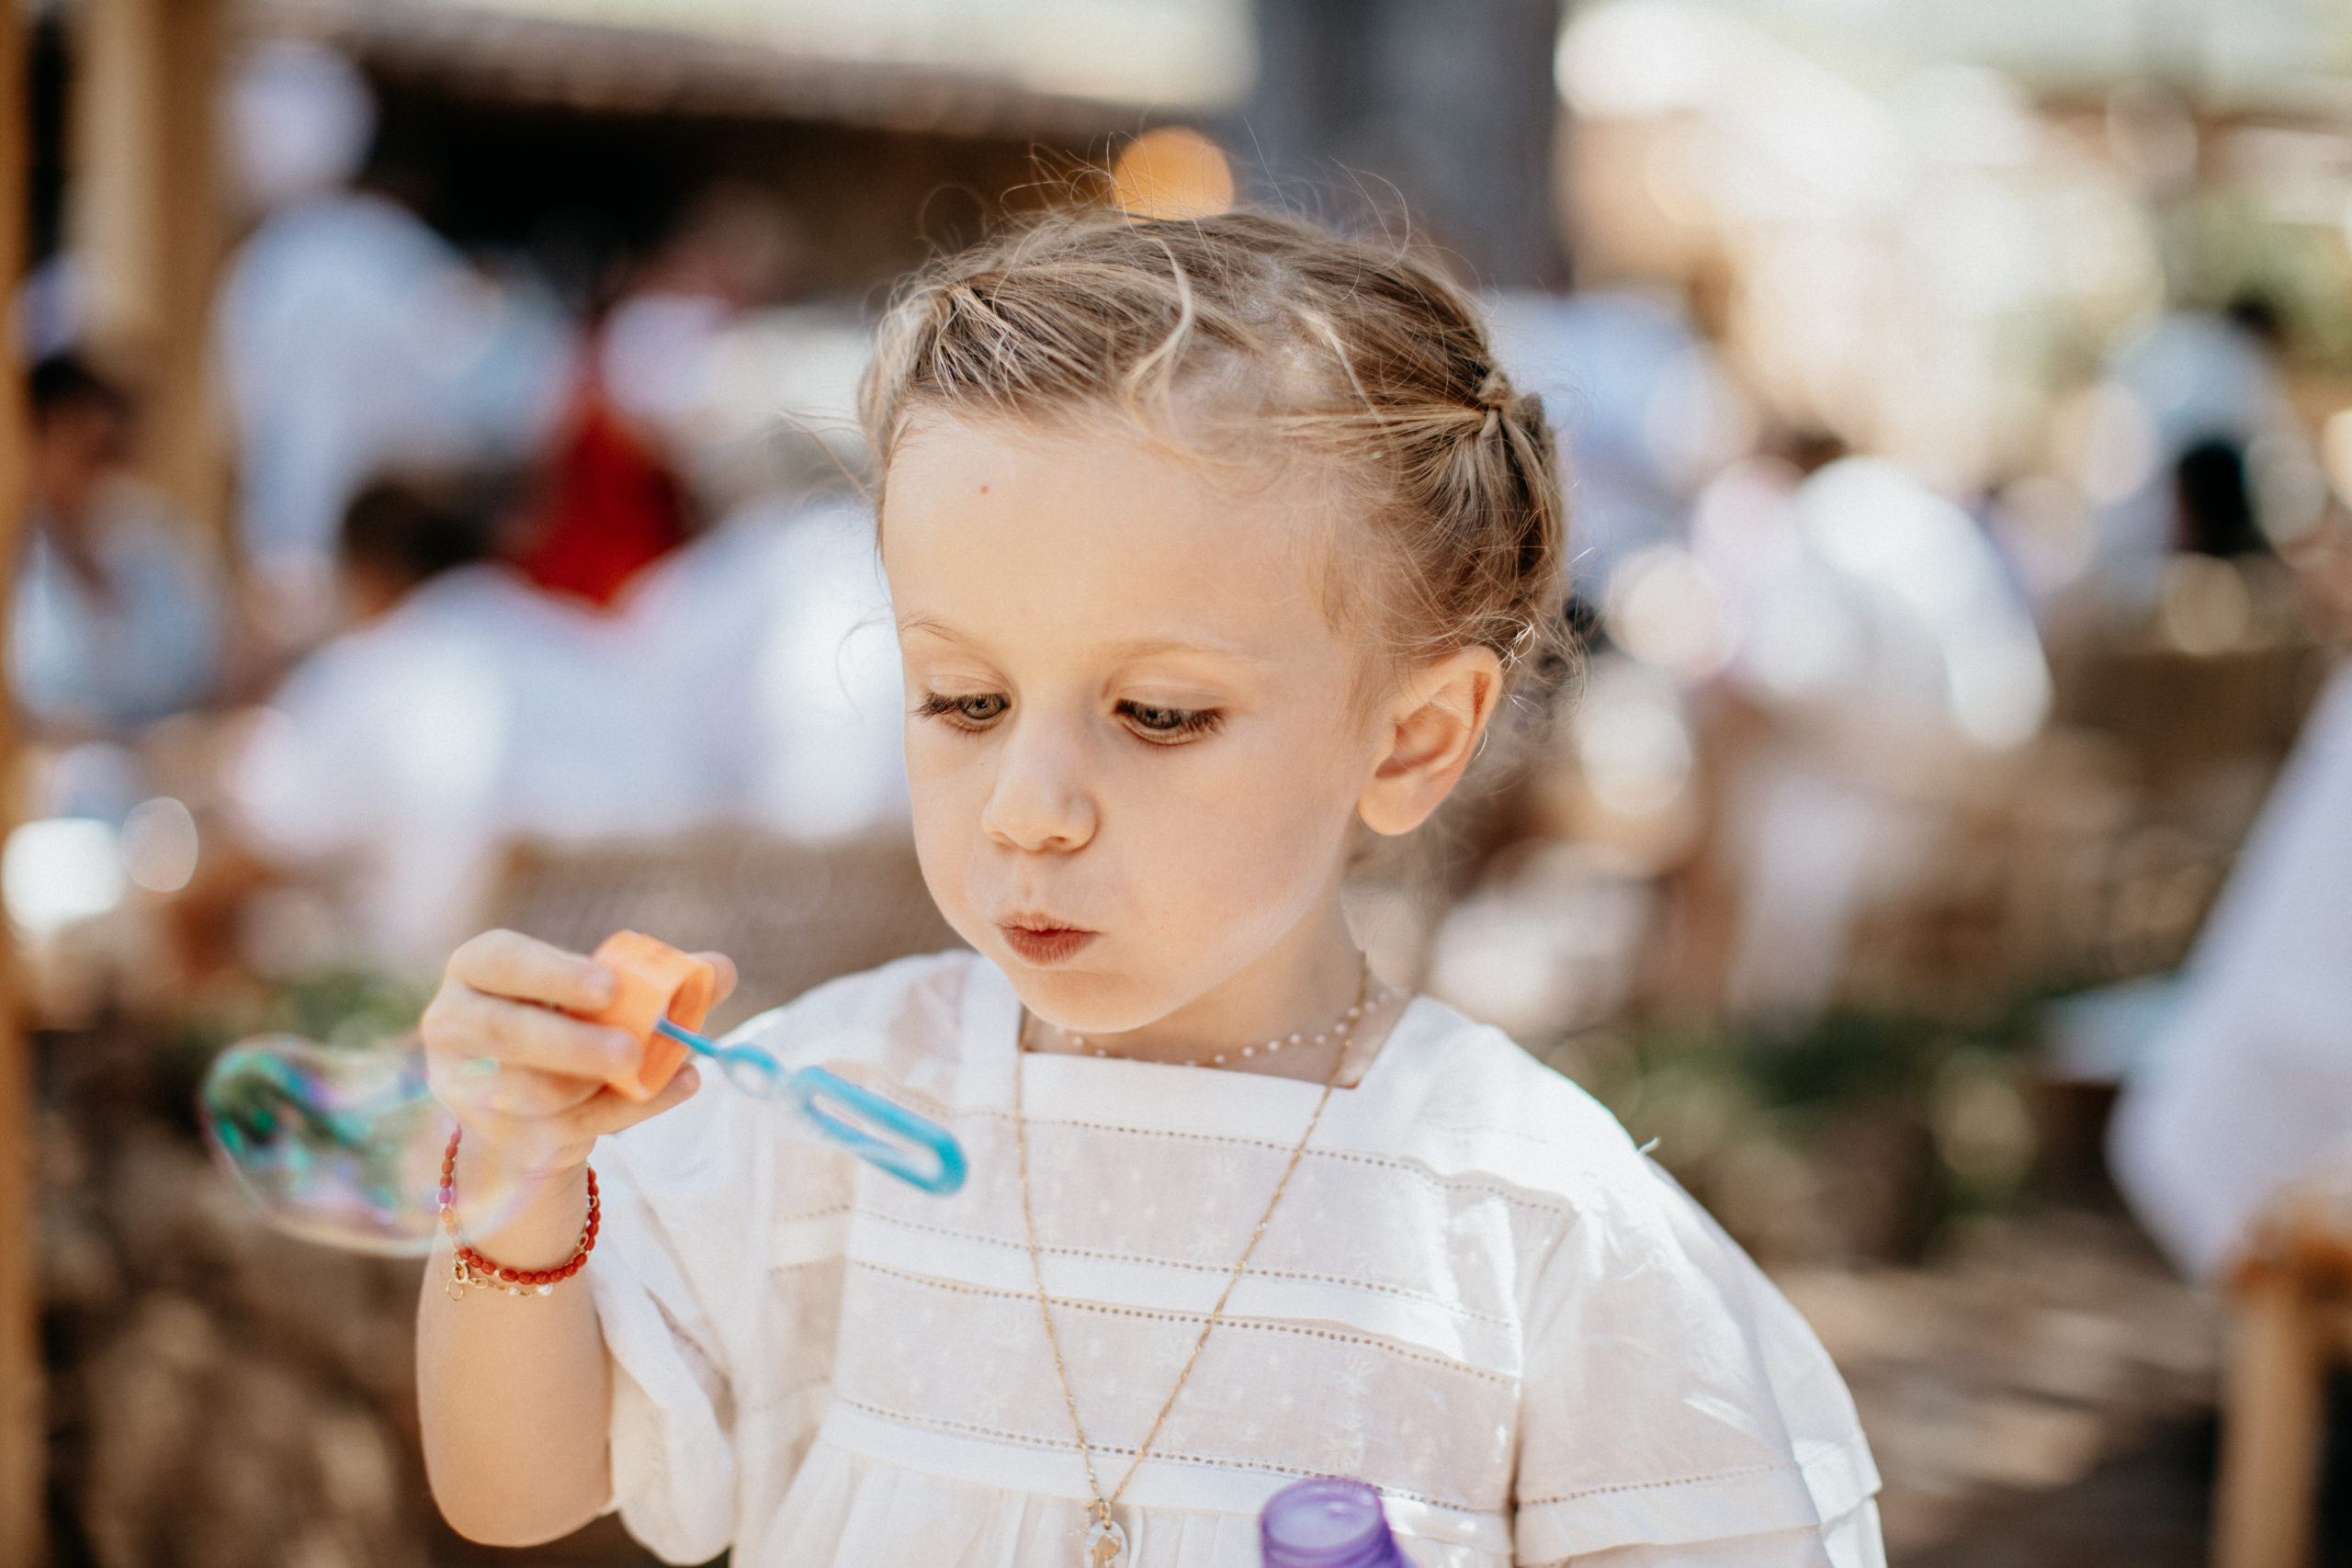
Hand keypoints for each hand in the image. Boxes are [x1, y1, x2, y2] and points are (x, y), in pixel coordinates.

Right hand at [420, 929, 738, 1185]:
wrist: (529, 1105)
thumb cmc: (571, 1024)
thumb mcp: (603, 995)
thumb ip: (661, 978)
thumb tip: (722, 969)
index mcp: (477, 969)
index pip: (502, 961)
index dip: (553, 974)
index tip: (608, 987)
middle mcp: (454, 1023)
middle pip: (506, 1033)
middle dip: (573, 1043)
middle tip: (630, 1051)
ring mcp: (466, 1087)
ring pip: (534, 1092)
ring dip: (599, 1084)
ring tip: (646, 1067)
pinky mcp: (496, 1138)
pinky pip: (565, 1129)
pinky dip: (627, 1110)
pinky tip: (676, 1088)